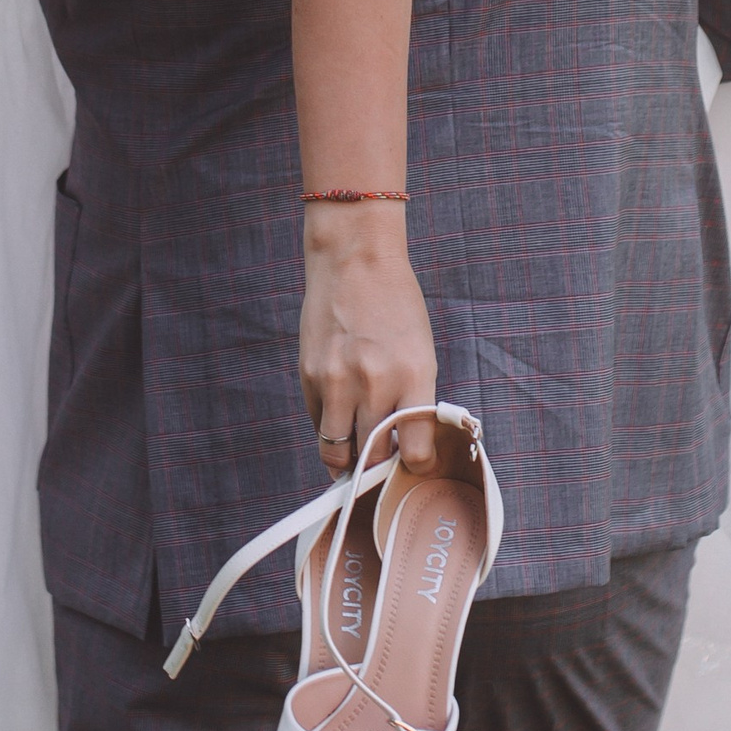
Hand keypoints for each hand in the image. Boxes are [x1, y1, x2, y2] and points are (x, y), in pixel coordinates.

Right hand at [301, 209, 439, 472]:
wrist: (355, 261)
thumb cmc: (396, 306)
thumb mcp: (420, 353)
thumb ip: (414, 400)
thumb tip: (405, 447)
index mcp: (414, 377)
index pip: (416, 451)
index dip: (417, 468)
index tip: (415, 469)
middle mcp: (375, 384)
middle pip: (373, 458)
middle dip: (379, 469)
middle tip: (383, 467)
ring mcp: (338, 382)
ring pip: (337, 452)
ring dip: (347, 462)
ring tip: (356, 457)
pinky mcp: (310, 376)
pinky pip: (319, 424)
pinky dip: (330, 429)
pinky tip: (341, 417)